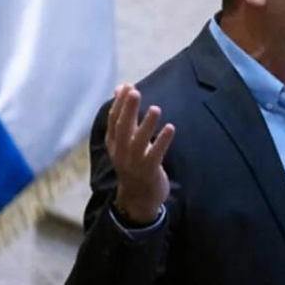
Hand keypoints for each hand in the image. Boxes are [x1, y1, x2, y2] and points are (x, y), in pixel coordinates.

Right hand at [106, 84, 175, 223]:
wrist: (138, 198)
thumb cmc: (133, 162)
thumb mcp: (125, 139)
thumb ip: (125, 115)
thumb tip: (121, 88)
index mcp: (114, 143)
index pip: (113, 120)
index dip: (120, 103)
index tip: (128, 86)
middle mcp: (121, 152)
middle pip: (123, 128)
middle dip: (128, 110)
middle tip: (135, 92)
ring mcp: (134, 162)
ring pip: (138, 142)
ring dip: (147, 124)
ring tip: (155, 108)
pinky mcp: (149, 171)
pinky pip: (155, 154)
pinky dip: (163, 141)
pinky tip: (171, 128)